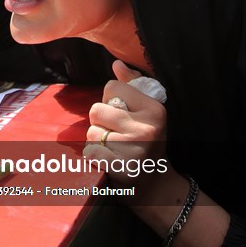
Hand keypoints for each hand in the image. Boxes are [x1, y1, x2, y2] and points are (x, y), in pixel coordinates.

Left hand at [83, 61, 166, 186]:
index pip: (111, 87)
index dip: (110, 100)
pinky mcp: (122, 167)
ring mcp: (135, 149)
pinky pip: (90, 152)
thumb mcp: (146, 112)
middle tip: (116, 134)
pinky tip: (108, 160)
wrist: (155, 182)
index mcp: (154, 109)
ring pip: (92, 132)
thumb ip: (131, 86)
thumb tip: (117, 64)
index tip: (123, 115)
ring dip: (97, 141)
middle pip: (97, 110)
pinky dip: (94, 156)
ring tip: (114, 147)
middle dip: (100, 122)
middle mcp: (147, 128)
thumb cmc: (146, 140)